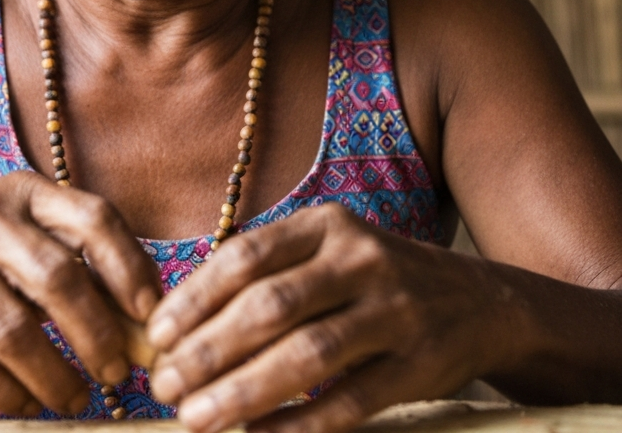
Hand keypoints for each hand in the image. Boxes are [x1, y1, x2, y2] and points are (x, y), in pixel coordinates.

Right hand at [0, 171, 161, 416]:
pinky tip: (26, 403)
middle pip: (57, 277)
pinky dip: (5, 391)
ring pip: (13, 330)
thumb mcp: (19, 230)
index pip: (93, 216)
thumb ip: (74, 263)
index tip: (150, 314)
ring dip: (54, 376)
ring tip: (75, 398)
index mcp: (25, 192)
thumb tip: (144, 325)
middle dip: (96, 334)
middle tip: (118, 373)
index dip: (129, 265)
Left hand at [146, 203, 519, 432]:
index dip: (196, 296)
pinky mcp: (421, 365)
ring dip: (244, 391)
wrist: (480, 300)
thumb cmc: (373, 278)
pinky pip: (352, 402)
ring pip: (308, 354)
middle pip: (271, 305)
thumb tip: (181, 320)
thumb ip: (268, 274)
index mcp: (325, 224)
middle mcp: (360, 258)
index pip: (246, 256)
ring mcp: (395, 310)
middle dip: (209, 349)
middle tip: (164, 385)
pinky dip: (300, 425)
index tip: (156, 335)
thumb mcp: (327, 251)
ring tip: (195, 418)